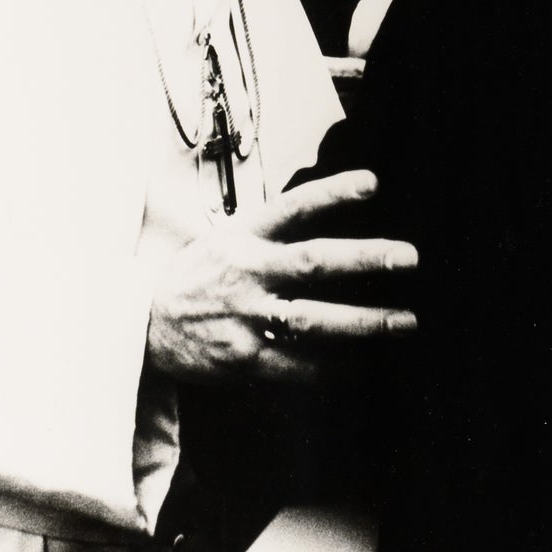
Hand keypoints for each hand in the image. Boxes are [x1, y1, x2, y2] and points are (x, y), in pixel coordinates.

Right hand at [146, 171, 416, 383]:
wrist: (143, 324)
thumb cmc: (197, 278)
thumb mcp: (227, 238)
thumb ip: (273, 230)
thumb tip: (329, 215)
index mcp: (244, 237)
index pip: (293, 207)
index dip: (332, 193)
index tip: (373, 183)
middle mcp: (248, 272)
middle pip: (313, 262)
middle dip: (364, 259)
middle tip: (408, 257)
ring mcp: (246, 317)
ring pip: (314, 320)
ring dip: (365, 322)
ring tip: (405, 321)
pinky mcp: (244, 358)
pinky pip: (300, 366)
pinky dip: (335, 368)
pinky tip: (365, 366)